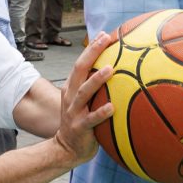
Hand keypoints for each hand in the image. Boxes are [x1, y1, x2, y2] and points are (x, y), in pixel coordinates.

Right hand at [54, 32, 115, 165]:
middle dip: (91, 53)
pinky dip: (101, 112)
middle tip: (105, 40)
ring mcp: (74, 111)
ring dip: (96, 80)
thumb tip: (116, 72)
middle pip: (79, 69)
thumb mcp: (84, 102)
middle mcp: (71, 96)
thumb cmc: (81, 122)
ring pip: (84, 92)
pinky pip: (91, 119)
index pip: (81, 63)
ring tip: (110, 69)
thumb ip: (94, 88)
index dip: (91, 48)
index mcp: (72, 88)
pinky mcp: (80, 127)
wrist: (66, 148)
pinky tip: (112, 107)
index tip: (104, 34)